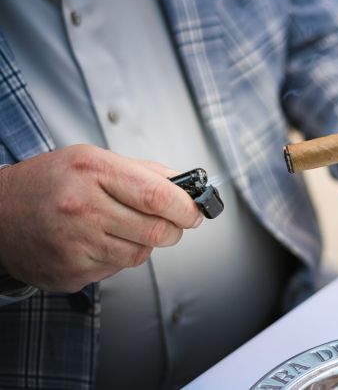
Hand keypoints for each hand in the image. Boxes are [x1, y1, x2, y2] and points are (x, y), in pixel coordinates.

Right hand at [0, 145, 202, 291]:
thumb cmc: (49, 183)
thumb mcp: (92, 159)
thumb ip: (142, 171)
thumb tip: (185, 185)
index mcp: (92, 171)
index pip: (157, 195)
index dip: (186, 207)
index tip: (196, 211)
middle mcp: (82, 207)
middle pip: (156, 230)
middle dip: (174, 229)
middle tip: (172, 223)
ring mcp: (75, 243)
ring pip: (141, 254)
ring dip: (145, 243)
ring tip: (125, 228)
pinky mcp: (71, 271)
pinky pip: (117, 269)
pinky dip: (119, 257)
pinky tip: (101, 242)